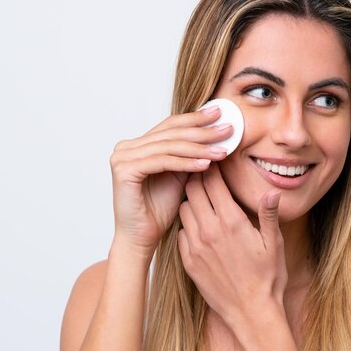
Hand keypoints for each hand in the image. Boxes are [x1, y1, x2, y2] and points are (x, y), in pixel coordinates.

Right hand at [109, 106, 231, 255]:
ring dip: (199, 148)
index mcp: (138, 144)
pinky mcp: (124, 170)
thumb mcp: (181, 174)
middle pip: (171, 133)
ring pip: (169, 147)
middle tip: (227, 129)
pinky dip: (185, 163)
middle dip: (203, 131)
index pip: (171, 125)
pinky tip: (205, 164)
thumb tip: (216, 132)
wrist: (143, 237)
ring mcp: (122, 157)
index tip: (220, 113)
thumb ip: (190, 154)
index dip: (196, 118)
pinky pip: (162, 162)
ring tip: (222, 151)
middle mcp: (127, 147)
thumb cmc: (160, 208)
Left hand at [177, 163, 287, 323]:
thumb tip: (271, 191)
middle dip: (198, 178)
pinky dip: (188, 224)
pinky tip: (199, 225)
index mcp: (232, 222)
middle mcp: (210, 231)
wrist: (250, 312)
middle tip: (204, 173)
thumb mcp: (274, 243)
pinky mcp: (188, 261)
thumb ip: (268, 214)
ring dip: (191, 200)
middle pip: (193, 191)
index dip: (212, 168)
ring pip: (184, 209)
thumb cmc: (267, 277)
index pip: (213, 183)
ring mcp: (196, 246)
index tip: (214, 160)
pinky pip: (180, 232)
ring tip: (202, 198)